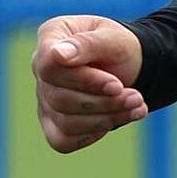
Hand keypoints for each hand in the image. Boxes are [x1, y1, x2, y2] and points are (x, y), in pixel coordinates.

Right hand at [32, 15, 147, 152]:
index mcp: (51, 37)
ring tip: (136, 106)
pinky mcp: (53, 123)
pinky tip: (116, 120)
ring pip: (65, 122)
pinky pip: (62, 141)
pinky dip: (93, 134)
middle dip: (103, 102)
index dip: (84, 80)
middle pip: (59, 98)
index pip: (50, 66)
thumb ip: (87, 44)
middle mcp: (40, 69)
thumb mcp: (114, 39)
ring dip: (105, 119)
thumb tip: (56, 55)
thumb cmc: (120, 47)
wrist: (132, 66)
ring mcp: (44, 98)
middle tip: (136, 97)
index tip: (116, 85)